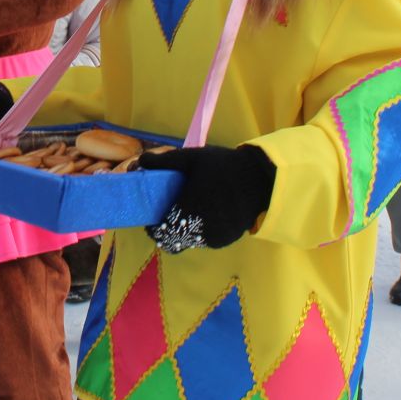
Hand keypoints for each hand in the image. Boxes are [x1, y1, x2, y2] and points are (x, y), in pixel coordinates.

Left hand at [140, 145, 276, 253]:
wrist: (260, 178)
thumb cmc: (223, 166)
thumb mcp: (193, 158)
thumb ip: (165, 162)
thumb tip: (140, 162)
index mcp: (187, 211)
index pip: (161, 233)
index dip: (154, 228)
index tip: (154, 219)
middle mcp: (199, 230)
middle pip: (174, 240)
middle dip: (169, 231)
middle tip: (171, 215)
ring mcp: (213, 237)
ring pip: (191, 241)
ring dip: (187, 231)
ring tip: (193, 210)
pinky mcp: (226, 240)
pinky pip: (207, 240)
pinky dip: (203, 231)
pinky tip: (210, 214)